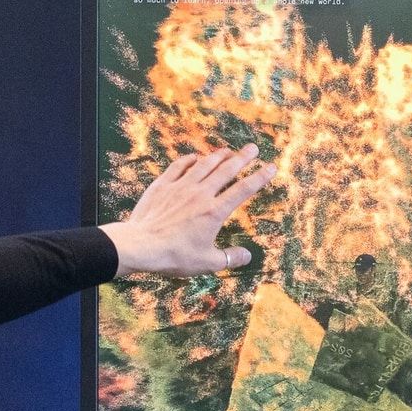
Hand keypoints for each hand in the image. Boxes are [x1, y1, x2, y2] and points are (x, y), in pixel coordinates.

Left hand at [105, 145, 277, 276]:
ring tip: (228, 150)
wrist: (140, 245)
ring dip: (218, 155)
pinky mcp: (162, 185)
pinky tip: (195, 157)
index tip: (271, 167)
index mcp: (214, 211)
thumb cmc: (174, 256)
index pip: (243, 190)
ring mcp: (180, 187)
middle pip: (226, 170)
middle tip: (253, 148)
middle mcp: (200, 194)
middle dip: (242, 158)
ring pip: (204, 165)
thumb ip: (230, 257)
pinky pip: (178, 166)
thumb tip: (247, 256)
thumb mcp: (207, 263)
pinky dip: (189, 160)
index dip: (260, 177)